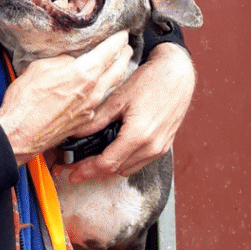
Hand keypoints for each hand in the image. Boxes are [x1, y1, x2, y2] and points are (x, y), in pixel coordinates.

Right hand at [0, 31, 132, 163]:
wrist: (19, 134)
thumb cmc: (25, 103)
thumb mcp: (40, 68)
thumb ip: (62, 61)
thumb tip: (71, 61)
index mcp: (83, 74)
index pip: (109, 51)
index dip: (118, 40)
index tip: (122, 34)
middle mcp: (92, 92)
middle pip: (119, 69)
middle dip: (124, 55)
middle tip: (126, 47)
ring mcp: (90, 108)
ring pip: (112, 86)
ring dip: (118, 72)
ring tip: (118, 64)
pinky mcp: (84, 120)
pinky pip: (101, 100)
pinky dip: (104, 89)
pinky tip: (99, 86)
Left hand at [64, 42, 194, 182]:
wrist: (177, 75)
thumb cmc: (149, 82)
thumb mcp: (118, 99)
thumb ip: (96, 120)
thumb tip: (74, 133)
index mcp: (138, 135)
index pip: (107, 163)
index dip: (86, 171)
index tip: (72, 174)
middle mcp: (151, 147)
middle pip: (116, 170)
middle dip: (95, 169)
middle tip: (76, 163)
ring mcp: (159, 149)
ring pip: (127, 169)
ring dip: (110, 166)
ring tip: (93, 155)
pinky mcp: (164, 147)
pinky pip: (139, 162)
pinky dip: (124, 160)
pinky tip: (114, 148)